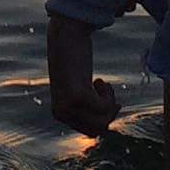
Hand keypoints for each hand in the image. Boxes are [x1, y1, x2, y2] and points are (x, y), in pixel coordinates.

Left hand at [46, 14, 120, 135]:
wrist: (65, 37)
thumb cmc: (75, 60)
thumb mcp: (78, 86)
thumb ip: (85, 105)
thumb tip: (104, 127)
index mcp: (59, 114)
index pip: (91, 131)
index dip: (104, 117)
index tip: (105, 98)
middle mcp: (60, 113)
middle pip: (98, 130)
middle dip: (109, 112)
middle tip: (106, 91)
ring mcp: (67, 106)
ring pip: (102, 122)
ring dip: (110, 104)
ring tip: (102, 85)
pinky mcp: (76, 96)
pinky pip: (104, 108)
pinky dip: (108, 95)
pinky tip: (100, 80)